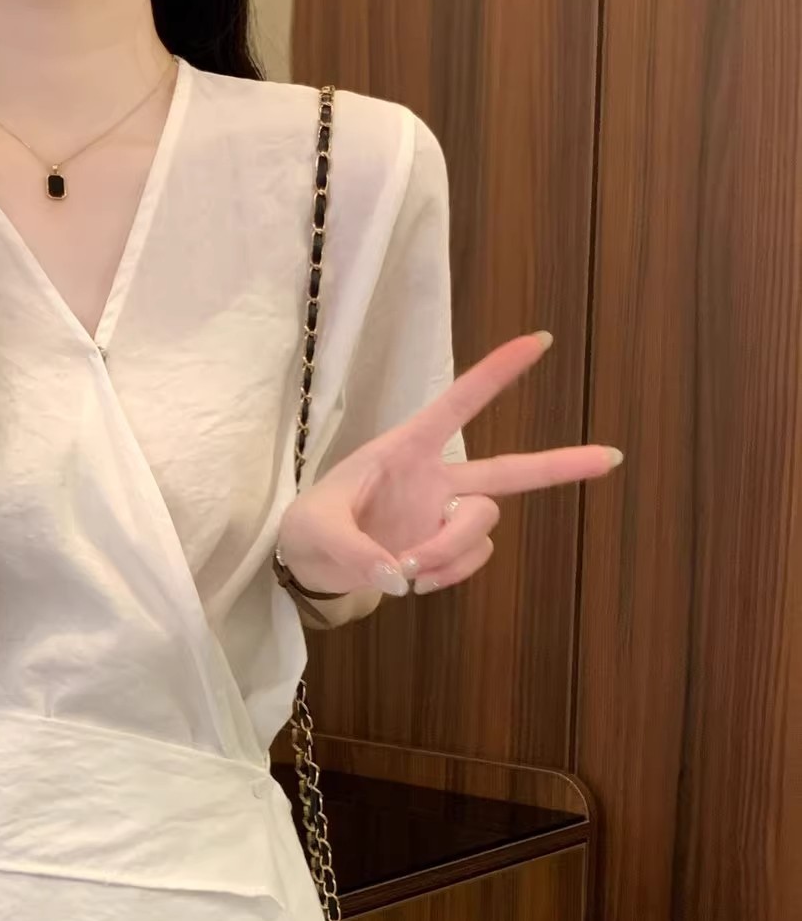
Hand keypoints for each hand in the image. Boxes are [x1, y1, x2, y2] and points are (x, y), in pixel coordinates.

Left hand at [277, 332, 621, 596]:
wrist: (308, 566)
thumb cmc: (308, 528)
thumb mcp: (314, 531)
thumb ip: (354, 551)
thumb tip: (397, 577)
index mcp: (405, 449)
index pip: (457, 404)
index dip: (496, 373)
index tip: (540, 341)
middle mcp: (435, 477)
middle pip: (509, 469)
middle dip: (561, 464)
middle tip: (612, 456)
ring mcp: (445, 515)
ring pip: (483, 525)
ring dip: (450, 550)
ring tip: (404, 567)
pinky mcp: (445, 548)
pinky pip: (471, 559)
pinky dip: (447, 573)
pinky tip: (412, 579)